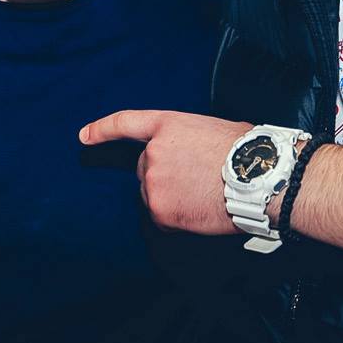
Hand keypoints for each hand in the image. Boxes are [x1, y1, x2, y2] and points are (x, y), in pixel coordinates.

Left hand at [81, 111, 251, 234]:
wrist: (259, 177)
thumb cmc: (248, 152)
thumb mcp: (212, 130)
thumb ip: (188, 140)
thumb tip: (189, 156)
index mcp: (168, 125)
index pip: (126, 123)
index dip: (102, 129)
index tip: (84, 136)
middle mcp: (153, 153)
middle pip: (145, 170)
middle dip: (166, 177)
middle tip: (197, 181)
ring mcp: (153, 182)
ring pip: (154, 195)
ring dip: (173, 198)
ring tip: (204, 194)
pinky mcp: (159, 210)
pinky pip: (162, 218)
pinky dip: (178, 219)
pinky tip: (200, 210)